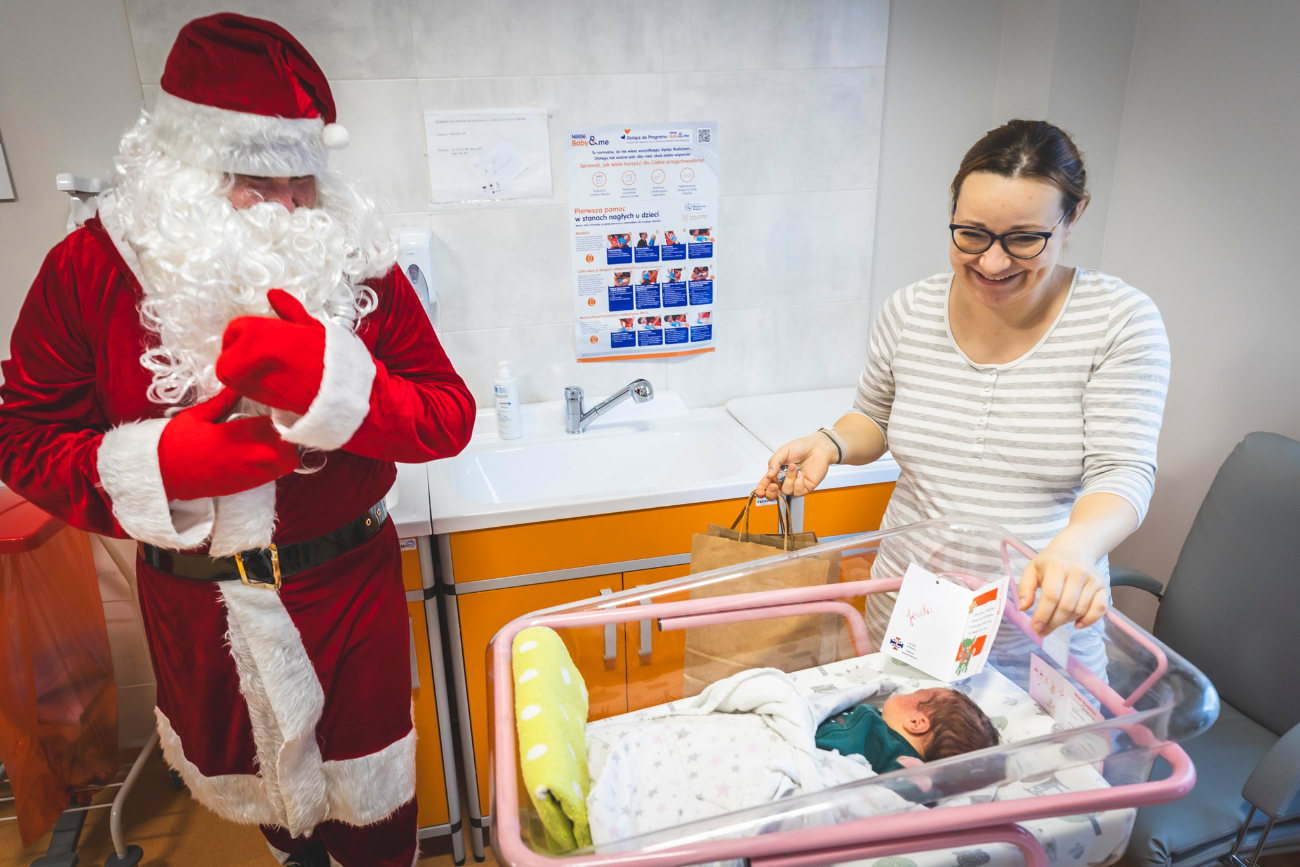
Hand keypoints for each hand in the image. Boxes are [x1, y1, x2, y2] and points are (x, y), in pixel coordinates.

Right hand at [158, 389, 300, 500]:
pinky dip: (275, 462)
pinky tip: (262, 450)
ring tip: (271, 436)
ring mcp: (250, 475)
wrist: (161, 478)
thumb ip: (222, 401)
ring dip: (285, 449)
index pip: (275, 424)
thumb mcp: (196, 416)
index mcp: (237, 436)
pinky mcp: (246, 486)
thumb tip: (239, 384)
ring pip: (286, 463)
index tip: (278, 404)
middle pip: (290, 447)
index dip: (281, 414)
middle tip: (277, 422)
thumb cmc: (175, 444)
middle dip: (288, 433)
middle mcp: (249, 458)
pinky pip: (274, 474)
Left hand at [216, 289, 325, 413]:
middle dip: (236, 352)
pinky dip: (249, 382)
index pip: (235, 328)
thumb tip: (274, 294)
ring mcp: (247, 380)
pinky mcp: (255, 398)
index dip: (246, 331)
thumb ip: (287, 309)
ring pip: (228, 372)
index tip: (262, 335)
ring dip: (239, 368)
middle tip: (257, 352)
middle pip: (226, 354)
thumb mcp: (308, 325)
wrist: (336, 390)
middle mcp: (245, 357)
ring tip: (263, 366)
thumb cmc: (326, 355)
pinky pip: (241, 387)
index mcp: (257, 333)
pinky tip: (270, 378)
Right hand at [755, 433, 836, 498]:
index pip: (766, 485)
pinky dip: (798, 482)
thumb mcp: (783, 451)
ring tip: (794, 467)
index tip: (759, 492)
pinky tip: (801, 473)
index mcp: (776, 472)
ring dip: (789, 479)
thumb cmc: (801, 447)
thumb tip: (769, 474)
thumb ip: (774, 462)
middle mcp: (784, 480)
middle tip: (774, 485)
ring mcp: (795, 485)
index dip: (761, 490)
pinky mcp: (806, 487)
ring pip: (786, 491)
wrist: (818, 447)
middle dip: (772, 493)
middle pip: (774, 495)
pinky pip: (798, 491)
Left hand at [1016, 543, 1108, 632]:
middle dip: (1053, 622)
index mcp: (1057, 566)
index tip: (1035, 627)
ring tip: (1055, 623)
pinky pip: (1100, 609)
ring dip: (1066, 622)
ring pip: (1080, 610)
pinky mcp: (1103, 587)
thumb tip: (1023, 608)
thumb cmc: (1050, 562)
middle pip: (1066, 606)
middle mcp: (1078, 571)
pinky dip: (1089, 620)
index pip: (1051, 596)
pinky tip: (1077, 624)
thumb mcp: (1032, 569)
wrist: (1074, 550)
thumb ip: (1024, 588)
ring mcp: (1092, 579)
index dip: (1043, 614)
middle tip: (1043, 630)